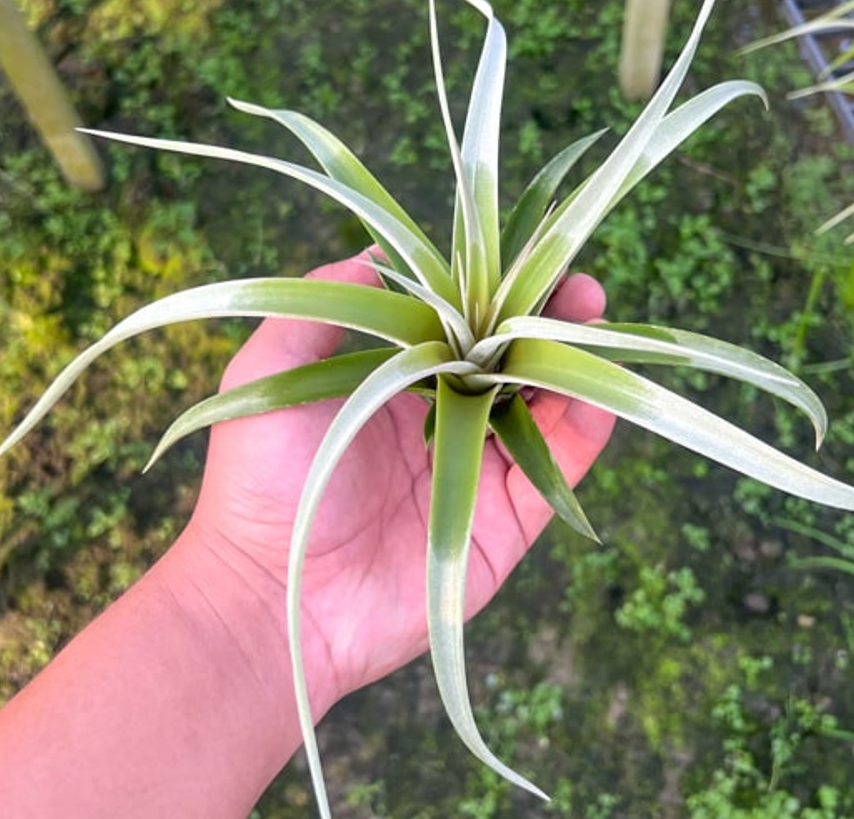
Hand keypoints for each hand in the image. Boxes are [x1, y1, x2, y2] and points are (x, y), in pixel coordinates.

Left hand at [191, 251, 615, 711]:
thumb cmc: (258, 483)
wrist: (270, 599)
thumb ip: (316, 309)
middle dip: (547, 324)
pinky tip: (596, 393)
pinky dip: (581, 433)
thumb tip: (370, 254)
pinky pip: (551, 472)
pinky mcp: (499, 525)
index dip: (493, 297)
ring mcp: (474, 474)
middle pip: (510, 364)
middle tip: (580, 288)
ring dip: (571, 367)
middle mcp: (441, 426)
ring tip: (593, 324)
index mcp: (395, 388)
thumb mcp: (269, 374)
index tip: (522, 261)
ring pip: (539, 412)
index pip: (461, 330)